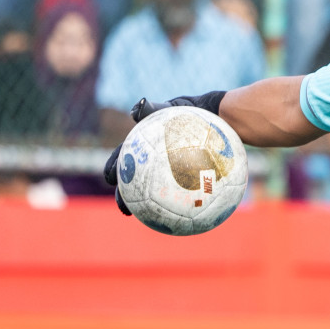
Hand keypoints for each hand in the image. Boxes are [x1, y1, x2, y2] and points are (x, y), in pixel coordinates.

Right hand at [103, 93, 228, 214]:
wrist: (219, 120)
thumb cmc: (193, 111)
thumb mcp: (174, 108)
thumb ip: (153, 109)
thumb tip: (137, 110)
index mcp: (146, 147)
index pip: (124, 158)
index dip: (113, 169)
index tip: (109, 178)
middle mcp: (156, 162)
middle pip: (136, 182)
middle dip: (127, 196)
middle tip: (124, 208)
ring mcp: (173, 173)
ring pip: (160, 194)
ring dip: (152, 209)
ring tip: (150, 220)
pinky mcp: (192, 180)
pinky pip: (188, 196)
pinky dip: (185, 207)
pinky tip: (189, 220)